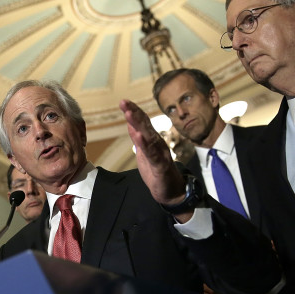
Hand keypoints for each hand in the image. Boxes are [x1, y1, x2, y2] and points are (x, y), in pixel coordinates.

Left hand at [119, 99, 189, 217]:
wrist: (171, 191)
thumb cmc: (157, 171)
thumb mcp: (143, 153)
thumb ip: (138, 139)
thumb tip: (131, 124)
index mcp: (153, 140)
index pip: (143, 122)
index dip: (134, 111)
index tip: (123, 101)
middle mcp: (158, 143)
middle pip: (145, 125)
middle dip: (134, 113)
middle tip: (124, 102)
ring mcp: (160, 154)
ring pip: (148, 137)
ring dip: (139, 125)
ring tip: (129, 114)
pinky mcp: (160, 166)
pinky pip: (152, 154)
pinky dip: (145, 145)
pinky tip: (139, 136)